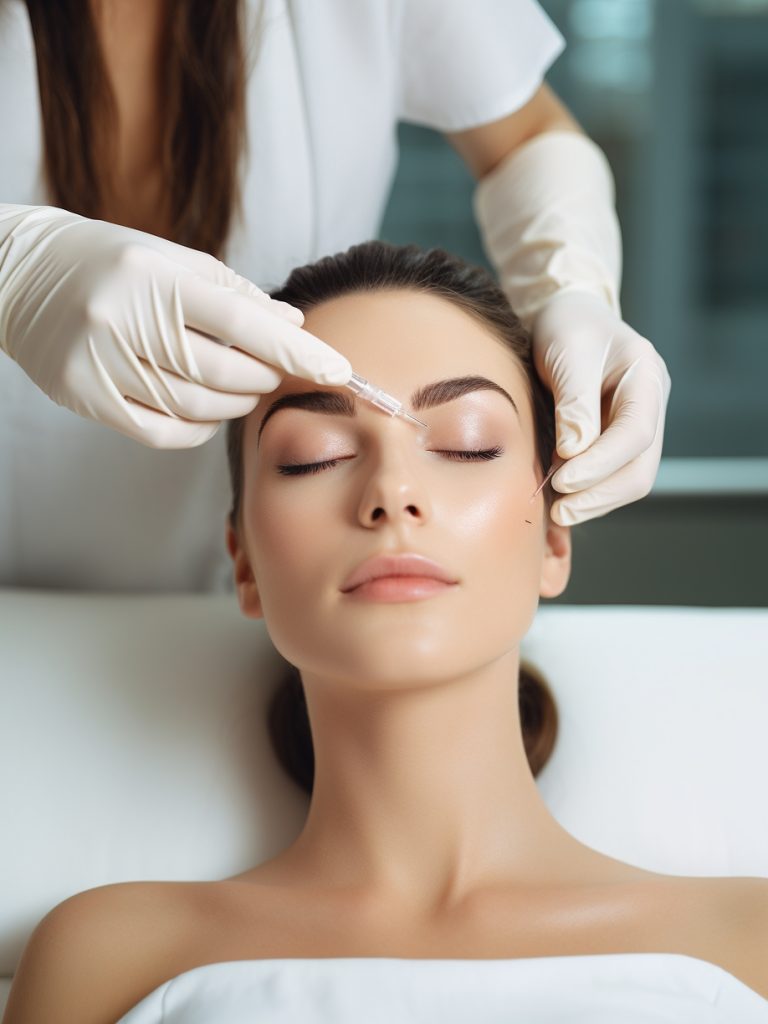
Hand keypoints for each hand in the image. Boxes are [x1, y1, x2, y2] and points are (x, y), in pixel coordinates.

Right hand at [0, 205, 350, 447]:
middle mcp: (124, 320)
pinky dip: (200, 426)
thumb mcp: (172, 259)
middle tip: (278, 370)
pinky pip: (165, 432)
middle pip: (225, 372)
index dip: (296, 350)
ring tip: (242, 383)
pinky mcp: (86, 397)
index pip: (242, 323)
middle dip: (265, 377)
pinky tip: (207, 407)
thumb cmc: (111, 262)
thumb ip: (235, 294)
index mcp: (153, 277)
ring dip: (235, 402)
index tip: (340, 368)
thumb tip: (295, 324)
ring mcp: (101, 363)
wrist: (22, 276)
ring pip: (198, 406)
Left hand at [530, 291, 671, 525]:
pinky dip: (586, 494)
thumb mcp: (567, 352)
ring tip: (556, 511)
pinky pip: (609, 477)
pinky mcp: (616, 441)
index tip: (563, 481)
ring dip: (593, 501)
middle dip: (600, 495)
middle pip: (640, 468)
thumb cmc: (567, 327)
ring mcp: (636, 427)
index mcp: (647, 378)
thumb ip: (574, 401)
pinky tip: (560, 501)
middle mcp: (650, 407)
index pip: (635, 433)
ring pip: (627, 479)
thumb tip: (573, 453)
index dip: (601, 464)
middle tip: (559, 511)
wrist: (567, 318)